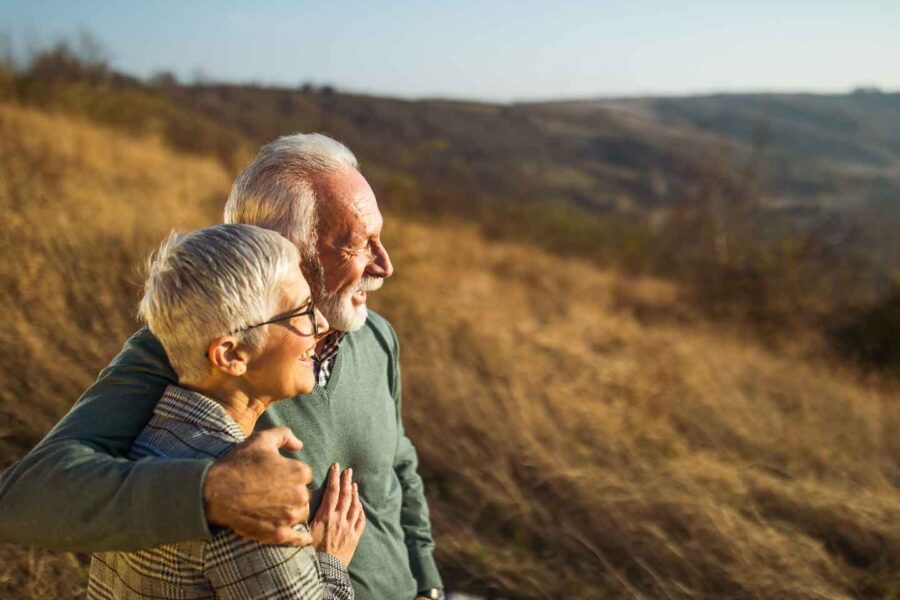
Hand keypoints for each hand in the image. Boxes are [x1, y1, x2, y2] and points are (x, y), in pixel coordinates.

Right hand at [203, 427, 312, 545]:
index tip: (275, 476)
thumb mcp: (261, 440)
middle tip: (271, 492)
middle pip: (304, 495)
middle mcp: (299, 495)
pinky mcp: (278, 533)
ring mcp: (289, 516)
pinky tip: (305, 539)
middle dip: (292, 493)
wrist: (214, 491)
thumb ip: (285, 435)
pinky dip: (302, 539)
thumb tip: (299, 445)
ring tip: (274, 508)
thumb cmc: (238, 464)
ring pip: (300, 514)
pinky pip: (298, 538)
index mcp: (299, 472)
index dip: (291, 474)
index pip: (305, 475)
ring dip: (293, 511)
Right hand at [310, 463, 365, 566]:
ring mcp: (348, 528)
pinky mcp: (354, 537)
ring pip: (354, 506)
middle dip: (347, 481)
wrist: (323, 571)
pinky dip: (361, 510)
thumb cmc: (309, 552)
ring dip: (354, 493)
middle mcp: (339, 519)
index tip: (336, 466)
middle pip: (345, 495)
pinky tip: (360, 505)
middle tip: (348, 471)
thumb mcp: (304, 531)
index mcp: (325, 516)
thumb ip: (307, 514)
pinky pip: (360, 520)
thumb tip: (302, 500)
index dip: (334, 477)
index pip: (332, 491)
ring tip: (354, 484)